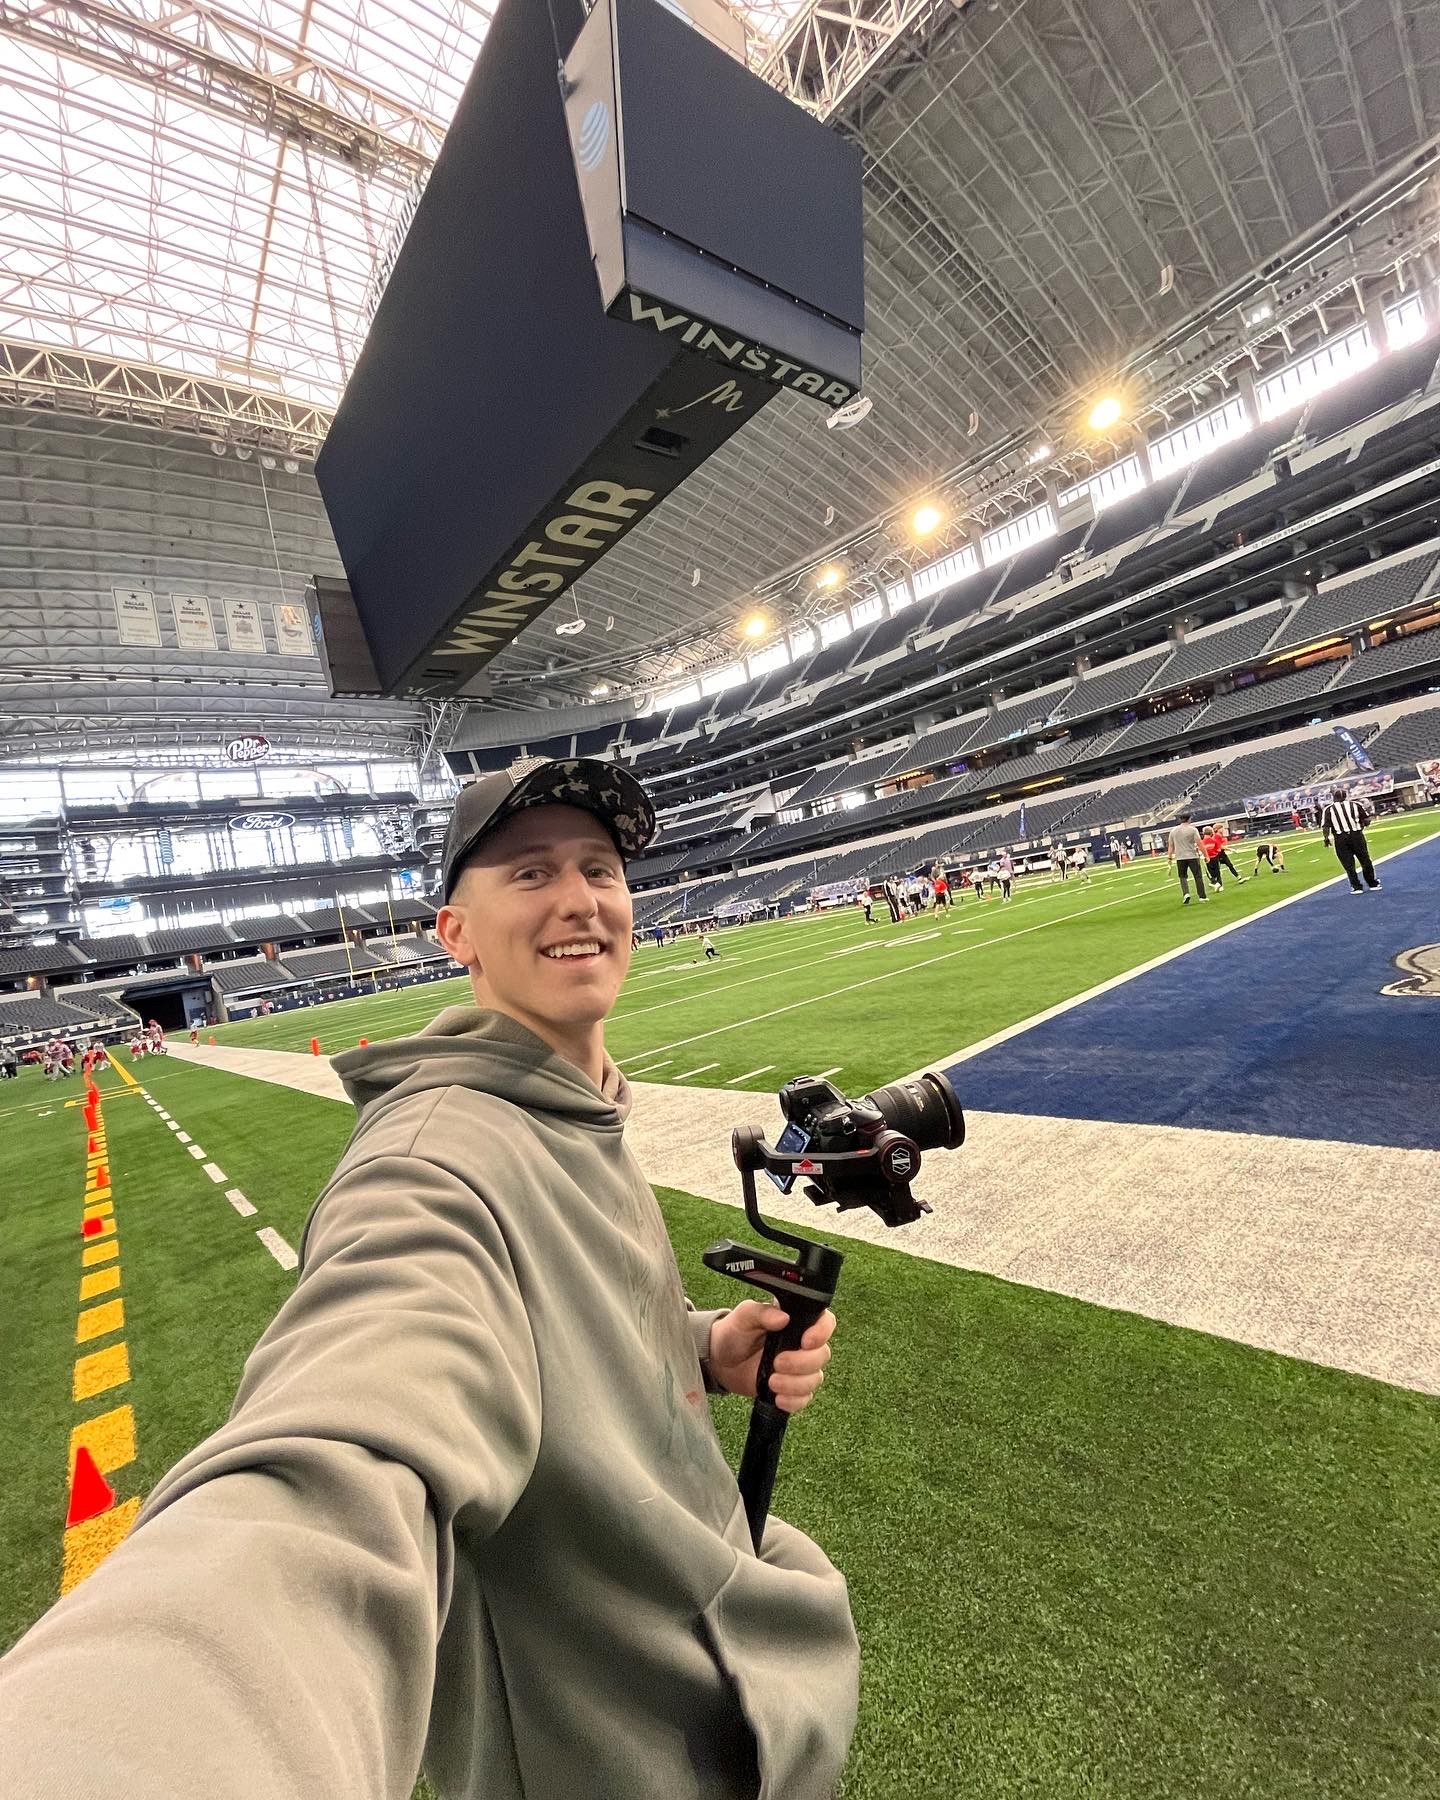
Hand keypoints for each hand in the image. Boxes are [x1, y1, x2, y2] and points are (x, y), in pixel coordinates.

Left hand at [707, 1302, 834, 1413]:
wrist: (721, 1360)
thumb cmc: (735, 1332)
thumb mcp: (744, 1316)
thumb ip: (762, 1312)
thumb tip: (783, 1317)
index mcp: (797, 1321)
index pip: (825, 1323)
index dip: (822, 1333)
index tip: (805, 1342)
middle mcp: (803, 1344)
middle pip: (822, 1355)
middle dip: (802, 1363)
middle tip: (777, 1363)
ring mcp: (799, 1368)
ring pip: (815, 1379)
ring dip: (796, 1384)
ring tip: (772, 1382)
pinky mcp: (792, 1388)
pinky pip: (804, 1398)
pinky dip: (794, 1401)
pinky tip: (778, 1398)